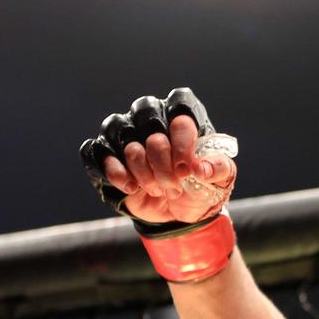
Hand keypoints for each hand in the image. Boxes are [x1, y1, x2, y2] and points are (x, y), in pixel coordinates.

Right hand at [79, 88, 235, 227]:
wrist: (177, 213)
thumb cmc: (199, 187)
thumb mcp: (221, 179)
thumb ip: (219, 168)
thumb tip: (201, 168)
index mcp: (183, 117)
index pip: (180, 105)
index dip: (182, 138)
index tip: (188, 169)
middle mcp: (152, 119)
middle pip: (148, 118)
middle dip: (162, 159)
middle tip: (176, 185)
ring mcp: (126, 135)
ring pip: (125, 137)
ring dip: (143, 170)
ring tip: (157, 189)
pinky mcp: (106, 155)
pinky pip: (96, 152)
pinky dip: (115, 172)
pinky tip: (132, 188)